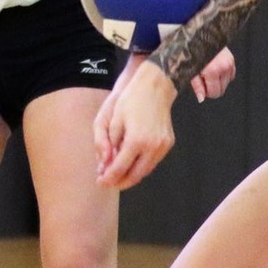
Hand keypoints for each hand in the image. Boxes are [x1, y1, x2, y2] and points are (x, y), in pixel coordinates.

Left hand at [97, 62, 177, 189]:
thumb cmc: (130, 100)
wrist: (155, 86)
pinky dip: (141, 166)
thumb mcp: (111, 120)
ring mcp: (163, 146)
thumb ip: (105, 145)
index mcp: (135, 140)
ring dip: (131, 176)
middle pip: (135, 176)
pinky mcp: (168, 143)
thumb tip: (103, 167)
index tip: (99, 182)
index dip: (108, 178)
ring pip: (145, 171)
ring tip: (118, 174)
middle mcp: (152, 146)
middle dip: (120, 182)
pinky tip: (131, 162)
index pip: (119, 168)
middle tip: (108, 182)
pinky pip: (153, 162)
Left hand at [190, 46, 236, 101]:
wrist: (200, 37)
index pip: (215, 93)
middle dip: (212, 87)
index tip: (202, 87)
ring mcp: (229, 63)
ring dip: (218, 81)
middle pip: (222, 90)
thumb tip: (201, 98)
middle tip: (203, 78)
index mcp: (212, 71)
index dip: (207, 93)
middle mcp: (223, 67)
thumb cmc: (193, 52)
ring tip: (208, 71)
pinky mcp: (232, 60)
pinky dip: (224, 75)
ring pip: (227, 83)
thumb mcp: (191, 70)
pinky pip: (230, 75)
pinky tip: (215, 68)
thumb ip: (197, 86)